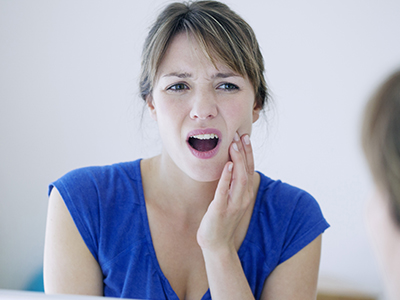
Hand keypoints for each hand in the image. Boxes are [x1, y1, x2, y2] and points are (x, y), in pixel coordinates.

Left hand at [197, 132, 254, 252]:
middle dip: (244, 152)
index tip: (244, 137)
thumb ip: (232, 184)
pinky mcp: (221, 210)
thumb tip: (229, 165)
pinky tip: (226, 165)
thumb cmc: (221, 219)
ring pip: (239, 179)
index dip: (248, 153)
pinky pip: (224, 191)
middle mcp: (243, 198)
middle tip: (240, 135)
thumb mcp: (230, 199)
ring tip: (233, 145)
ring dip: (237, 161)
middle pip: (246, 171)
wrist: (216, 244)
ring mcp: (233, 204)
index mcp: (245, 194)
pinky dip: (226, 177)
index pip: (249, 169)